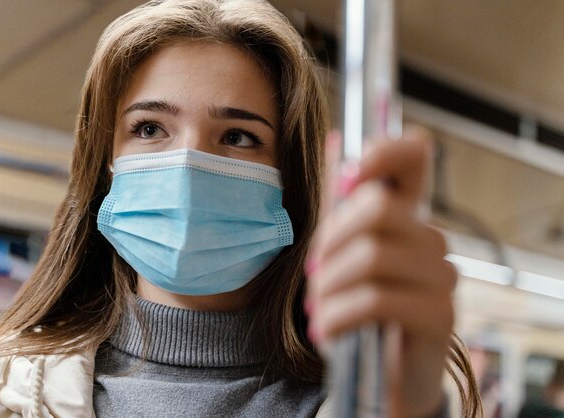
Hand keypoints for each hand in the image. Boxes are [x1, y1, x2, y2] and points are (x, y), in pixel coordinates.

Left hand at [305, 127, 456, 417]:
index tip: (348, 174)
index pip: (414, 160)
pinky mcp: (440, 314)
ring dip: (330, 285)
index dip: (385, 151)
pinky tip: (326, 329)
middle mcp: (431, 239)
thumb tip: (333, 142)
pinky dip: (338, 314)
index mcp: (405, 218)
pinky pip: (377, 299)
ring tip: (317, 308)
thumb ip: (340, 211)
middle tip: (313, 273)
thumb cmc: (355, 312)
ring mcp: (441, 276)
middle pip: (378, 206)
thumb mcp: (339, 259)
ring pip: (372, 255)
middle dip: (331, 239)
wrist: (377, 375)